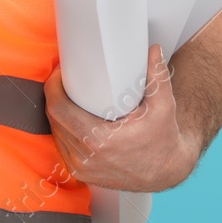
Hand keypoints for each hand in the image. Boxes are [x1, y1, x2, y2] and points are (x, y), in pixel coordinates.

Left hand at [43, 44, 198, 192]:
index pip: (58, 109)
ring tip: (67, 94)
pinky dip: (63, 129)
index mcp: (99, 141)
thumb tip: (153, 50)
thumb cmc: (164, 138)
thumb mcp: (164, 107)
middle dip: (55, 95)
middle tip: (65, 79)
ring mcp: (82, 167)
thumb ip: (158, 77)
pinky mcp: (81, 173)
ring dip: (57, 112)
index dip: (53, 86)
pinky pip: (61, 145)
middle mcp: (86, 158)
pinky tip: (69, 116)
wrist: (168, 170)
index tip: (61, 73)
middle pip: (54, 118)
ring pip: (55, 132)